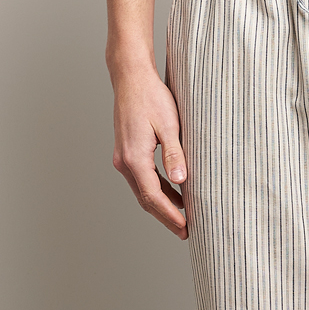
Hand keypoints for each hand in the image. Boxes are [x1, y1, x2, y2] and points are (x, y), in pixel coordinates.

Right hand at [110, 65, 187, 238]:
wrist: (131, 77)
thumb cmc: (151, 97)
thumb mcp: (168, 125)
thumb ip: (174, 154)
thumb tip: (180, 181)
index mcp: (134, 158)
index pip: (153, 196)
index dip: (170, 215)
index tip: (185, 227)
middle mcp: (124, 162)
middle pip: (146, 200)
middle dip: (166, 218)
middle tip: (185, 232)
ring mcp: (123, 158)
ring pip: (143, 192)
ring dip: (161, 207)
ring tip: (181, 220)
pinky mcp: (126, 153)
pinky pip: (142, 181)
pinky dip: (157, 192)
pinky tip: (173, 196)